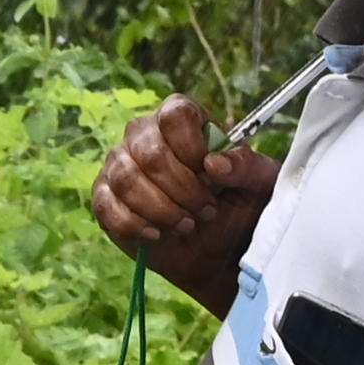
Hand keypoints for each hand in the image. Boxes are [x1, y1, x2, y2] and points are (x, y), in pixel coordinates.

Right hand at [87, 96, 276, 312]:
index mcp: (181, 118)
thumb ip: (245, 166)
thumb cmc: (239, 205)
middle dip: (182, 190)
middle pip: (149, 152)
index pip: (175, 114)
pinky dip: (133, 224)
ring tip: (186, 225)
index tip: (212, 178)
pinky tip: (157, 235)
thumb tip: (214, 163)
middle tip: (206, 211)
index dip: (192, 148)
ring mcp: (120, 164)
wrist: (218, 250)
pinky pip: (105, 205)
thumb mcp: (259, 183)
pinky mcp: (104, 197)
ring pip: (125, 179)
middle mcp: (144, 134)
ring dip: (161, 210)